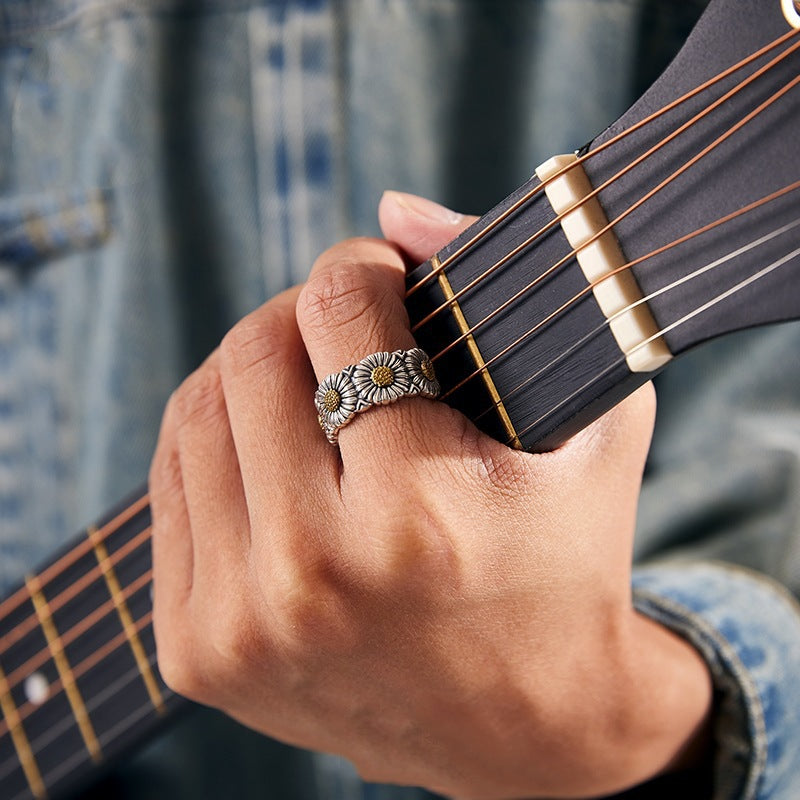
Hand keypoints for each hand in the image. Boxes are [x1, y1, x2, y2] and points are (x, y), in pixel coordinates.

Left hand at [149, 191, 711, 798]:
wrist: (523, 726)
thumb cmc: (569, 562)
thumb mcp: (590, 425)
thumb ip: (512, 301)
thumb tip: (393, 211)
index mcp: (421, 514)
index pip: (340, 309)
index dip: (363, 266)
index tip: (384, 275)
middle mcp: (316, 575)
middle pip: (254, 351)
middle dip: (302, 313)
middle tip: (345, 327)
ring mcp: (242, 621)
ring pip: (197, 410)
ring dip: (251, 369)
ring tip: (310, 380)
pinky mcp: (197, 650)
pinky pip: (169, 483)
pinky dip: (215, 439)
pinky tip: (269, 443)